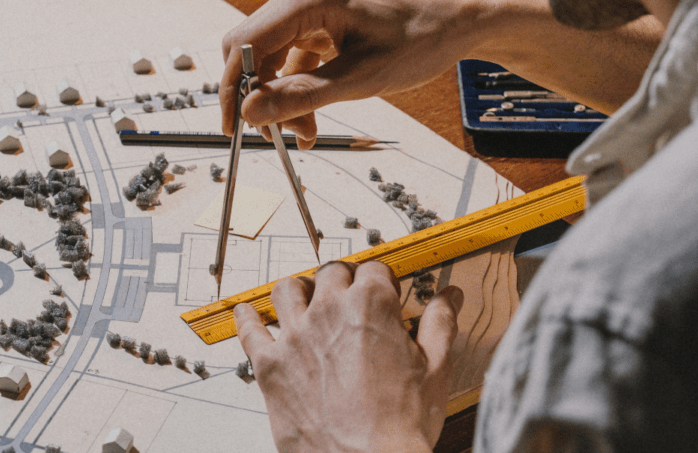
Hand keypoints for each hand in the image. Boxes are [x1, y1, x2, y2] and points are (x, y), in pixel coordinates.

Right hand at [221, 0, 495, 147]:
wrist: (461, 19)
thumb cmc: (422, 37)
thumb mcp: (362, 78)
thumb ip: (303, 94)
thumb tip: (251, 112)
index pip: (244, 43)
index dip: (233, 88)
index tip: (235, 128)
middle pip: (252, 51)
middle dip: (260, 97)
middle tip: (275, 137)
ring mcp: (310, 5)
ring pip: (271, 58)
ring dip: (281, 98)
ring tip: (305, 133)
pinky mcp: (320, 20)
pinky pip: (292, 57)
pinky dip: (297, 88)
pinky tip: (311, 118)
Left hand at [234, 261, 464, 452]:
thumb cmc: (399, 428)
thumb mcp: (436, 369)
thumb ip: (440, 324)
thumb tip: (449, 297)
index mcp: (371, 305)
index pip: (374, 270)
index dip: (383, 280)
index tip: (386, 291)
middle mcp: (328, 311)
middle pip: (331, 274)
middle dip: (344, 281)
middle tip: (351, 297)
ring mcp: (294, 336)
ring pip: (288, 289)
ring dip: (299, 289)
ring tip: (306, 297)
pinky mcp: (270, 365)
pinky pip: (250, 330)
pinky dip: (248, 318)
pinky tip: (249, 312)